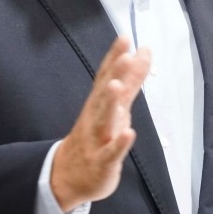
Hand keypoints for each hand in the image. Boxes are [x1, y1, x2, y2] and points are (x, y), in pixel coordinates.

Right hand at [51, 36, 150, 211]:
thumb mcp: (116, 105)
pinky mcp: (102, 162)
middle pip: (104, 92)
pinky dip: (120, 143)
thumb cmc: (97, 134)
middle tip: (125, 55)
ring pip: (103, 119)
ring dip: (110, 102)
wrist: (69, 175)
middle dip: (114, 74)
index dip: (115, 56)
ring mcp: (97, 139)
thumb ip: (131, 79)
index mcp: (99, 101)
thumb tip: (143, 51)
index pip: (106, 75)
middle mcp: (96, 116)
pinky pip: (111, 152)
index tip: (125, 37)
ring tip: (117, 86)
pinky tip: (129, 133)